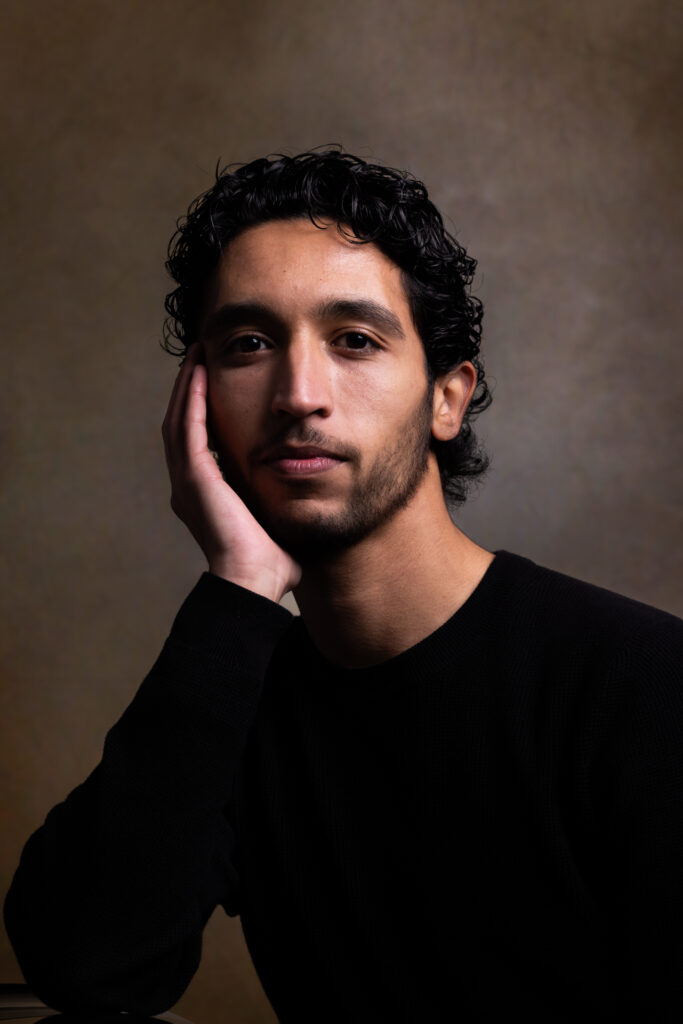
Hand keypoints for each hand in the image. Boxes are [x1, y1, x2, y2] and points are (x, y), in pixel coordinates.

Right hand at [162, 344, 300, 602]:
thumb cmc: (272, 564)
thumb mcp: (277, 520)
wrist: (255, 582)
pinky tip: (199, 374)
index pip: (198, 443)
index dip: (200, 411)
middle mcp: (188, 488)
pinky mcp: (194, 478)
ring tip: (197, 357)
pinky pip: (188, 428)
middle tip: (198, 359)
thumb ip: (283, 502)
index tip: (213, 385)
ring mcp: (187, 483)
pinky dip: (191, 399)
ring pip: (178, 421)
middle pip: (180, 426)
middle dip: (188, 391)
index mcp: (204, 497)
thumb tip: (308, 494)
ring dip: (186, 387)